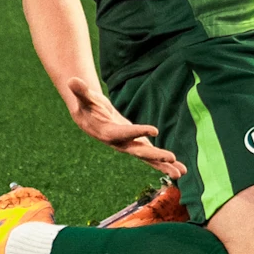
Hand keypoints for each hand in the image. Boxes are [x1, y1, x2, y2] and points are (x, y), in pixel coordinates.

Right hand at [66, 83, 181, 178]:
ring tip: (182, 173)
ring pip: (149, 158)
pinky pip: (152, 156)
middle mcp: (121, 143)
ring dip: (165, 165)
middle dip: (155, 155)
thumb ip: (81, 92)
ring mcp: (130, 146)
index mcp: (109, 132)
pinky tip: (180, 169)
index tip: (154, 129)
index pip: (124, 132)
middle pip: (140, 150)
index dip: (138, 131)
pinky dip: (166, 163)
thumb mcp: (84, 98)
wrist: (90, 119)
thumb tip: (71, 80)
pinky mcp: (137, 145)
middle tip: (172, 159)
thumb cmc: (88, 106)